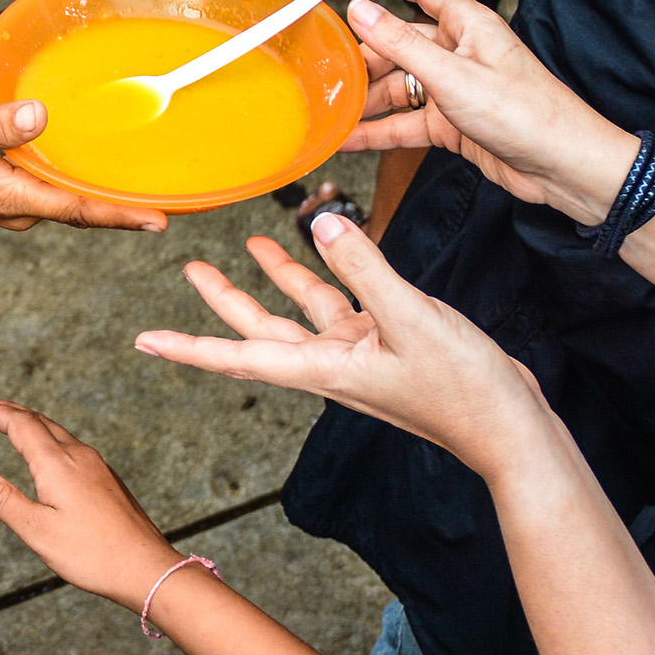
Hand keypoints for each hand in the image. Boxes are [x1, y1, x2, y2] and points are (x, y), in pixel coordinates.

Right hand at [0, 101, 167, 234]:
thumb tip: (40, 116)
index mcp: (14, 198)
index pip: (79, 210)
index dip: (121, 215)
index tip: (161, 221)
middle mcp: (21, 208)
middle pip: (83, 209)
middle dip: (125, 207)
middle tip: (172, 199)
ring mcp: (14, 204)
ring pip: (68, 200)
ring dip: (103, 194)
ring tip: (143, 183)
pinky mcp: (6, 194)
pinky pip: (52, 191)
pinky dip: (76, 183)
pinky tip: (88, 166)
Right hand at [0, 400, 182, 604]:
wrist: (146, 568)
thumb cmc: (90, 554)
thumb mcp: (36, 530)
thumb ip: (0, 498)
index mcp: (57, 464)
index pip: (21, 426)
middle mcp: (78, 456)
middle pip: (40, 421)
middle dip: (13, 411)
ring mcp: (97, 466)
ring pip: (59, 432)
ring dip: (33, 423)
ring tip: (17, 422)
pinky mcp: (108, 480)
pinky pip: (73, 446)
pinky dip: (51, 438)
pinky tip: (53, 453)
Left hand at [140, 219, 561, 481]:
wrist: (510, 430)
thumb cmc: (465, 392)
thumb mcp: (413, 320)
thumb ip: (367, 269)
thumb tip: (326, 224)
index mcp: (325, 370)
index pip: (240, 357)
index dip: (188, 348)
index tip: (144, 342)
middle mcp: (332, 365)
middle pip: (260, 330)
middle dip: (222, 301)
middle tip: (190, 268)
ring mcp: (359, 357)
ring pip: (302, 314)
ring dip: (276, 280)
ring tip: (251, 244)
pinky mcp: (386, 347)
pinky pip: (344, 307)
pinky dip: (332, 278)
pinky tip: (327, 248)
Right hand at [332, 0, 638, 224]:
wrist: (564, 166)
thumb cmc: (527, 114)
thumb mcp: (452, 75)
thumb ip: (401, 43)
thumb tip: (360, 10)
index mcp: (467, 25)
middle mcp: (459, 51)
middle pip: (400, 41)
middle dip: (364, 54)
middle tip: (328, 68)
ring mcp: (455, 88)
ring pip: (400, 85)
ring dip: (367, 98)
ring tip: (332, 108)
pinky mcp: (453, 123)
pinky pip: (406, 121)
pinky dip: (379, 130)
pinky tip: (351, 138)